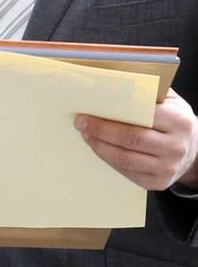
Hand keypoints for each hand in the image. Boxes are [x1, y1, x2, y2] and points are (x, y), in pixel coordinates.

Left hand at [74, 89, 197, 189]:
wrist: (193, 149)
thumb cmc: (174, 120)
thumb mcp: (170, 101)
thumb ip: (147, 92)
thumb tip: (111, 83)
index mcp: (179, 122)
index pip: (140, 117)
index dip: (111, 115)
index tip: (88, 111)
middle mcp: (175, 147)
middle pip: (129, 139)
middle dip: (100, 131)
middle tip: (80, 123)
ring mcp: (167, 168)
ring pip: (124, 159)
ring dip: (99, 147)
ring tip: (86, 135)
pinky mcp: (157, 183)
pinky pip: (126, 172)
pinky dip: (108, 159)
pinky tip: (99, 148)